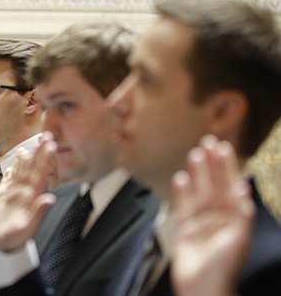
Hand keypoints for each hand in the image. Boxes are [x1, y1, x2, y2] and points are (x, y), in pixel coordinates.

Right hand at [0, 133, 56, 252]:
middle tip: (47, 136)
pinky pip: (11, 178)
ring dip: (28, 157)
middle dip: (40, 152)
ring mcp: (17, 192)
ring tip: (32, 144)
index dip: (46, 159)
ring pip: (23, 170)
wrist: (5, 242)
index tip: (51, 146)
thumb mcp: (28, 227)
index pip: (41, 173)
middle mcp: (27, 191)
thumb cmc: (18, 237)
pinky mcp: (6, 194)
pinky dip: (14, 167)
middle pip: (34, 168)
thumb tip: (49, 199)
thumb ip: (39, 212)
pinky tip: (18, 159)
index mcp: (33, 197)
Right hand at [171, 135, 254, 295]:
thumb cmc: (223, 267)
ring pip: (199, 192)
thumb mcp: (240, 238)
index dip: (227, 166)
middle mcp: (220, 217)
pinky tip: (181, 179)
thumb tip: (243, 188)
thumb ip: (241, 212)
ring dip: (197, 173)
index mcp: (236, 217)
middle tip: (207, 142)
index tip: (223, 147)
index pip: (231, 185)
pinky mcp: (187, 229)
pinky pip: (184, 206)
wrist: (202, 287)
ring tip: (194, 154)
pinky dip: (182, 192)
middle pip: (214, 184)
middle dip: (211, 164)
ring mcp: (202, 222)